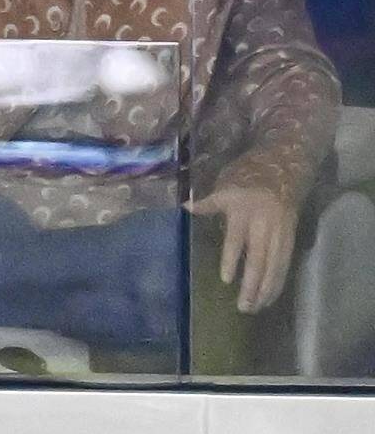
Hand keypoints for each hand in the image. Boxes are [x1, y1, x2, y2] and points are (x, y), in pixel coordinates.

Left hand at [186, 186, 297, 313]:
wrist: (285, 169)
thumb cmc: (248, 178)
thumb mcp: (225, 186)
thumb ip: (208, 203)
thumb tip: (184, 207)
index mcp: (244, 211)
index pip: (237, 240)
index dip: (232, 260)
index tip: (226, 280)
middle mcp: (264, 224)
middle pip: (259, 259)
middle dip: (252, 284)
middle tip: (243, 306)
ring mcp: (280, 233)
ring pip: (275, 266)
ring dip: (266, 289)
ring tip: (256, 307)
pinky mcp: (291, 238)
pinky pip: (285, 264)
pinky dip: (278, 282)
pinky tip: (271, 297)